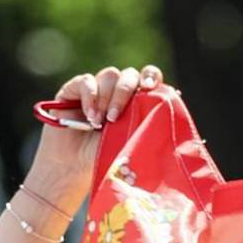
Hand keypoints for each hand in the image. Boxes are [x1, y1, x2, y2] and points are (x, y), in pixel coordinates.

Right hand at [27, 64, 165, 191]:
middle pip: (129, 75)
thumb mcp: (130, 143)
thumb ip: (145, 124)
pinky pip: (86, 81)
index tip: (149, 87)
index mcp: (136, 102)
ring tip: (99, 123)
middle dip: (124, 93)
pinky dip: (90, 97)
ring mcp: (97, 88)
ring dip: (106, 98)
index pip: (148, 77)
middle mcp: (117, 92)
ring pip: (110, 75)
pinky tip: (89, 117)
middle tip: (114, 118)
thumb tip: (169, 106)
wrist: (74, 168)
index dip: (151, 76)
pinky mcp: (74, 90)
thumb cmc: (106, 158)